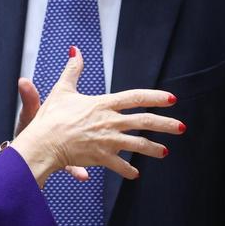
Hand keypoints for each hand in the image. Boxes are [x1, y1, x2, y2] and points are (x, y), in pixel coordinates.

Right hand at [11, 46, 184, 186]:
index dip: (155, 97)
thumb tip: (74, 50)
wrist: (43, 143)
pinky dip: (128, 170)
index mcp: (103, 104)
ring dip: (154, 149)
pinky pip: (120, 165)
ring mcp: (107, 141)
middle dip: (165, 124)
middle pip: (144, 121)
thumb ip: (72, 70)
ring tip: (165, 152)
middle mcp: (109, 121)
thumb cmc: (51, 117)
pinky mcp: (101, 157)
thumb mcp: (62, 90)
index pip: (135, 97)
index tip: (171, 99)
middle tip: (181, 127)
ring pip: (138, 145)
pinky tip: (135, 174)